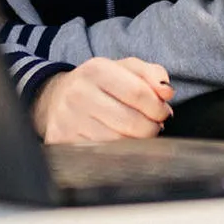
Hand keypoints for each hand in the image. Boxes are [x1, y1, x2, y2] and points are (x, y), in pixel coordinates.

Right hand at [31, 56, 174, 142]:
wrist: (55, 98)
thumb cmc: (99, 84)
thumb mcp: (125, 69)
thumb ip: (152, 74)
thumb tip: (167, 92)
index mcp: (96, 70)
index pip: (138, 92)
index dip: (158, 107)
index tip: (164, 112)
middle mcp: (78, 93)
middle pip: (130, 122)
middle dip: (151, 128)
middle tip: (155, 126)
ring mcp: (67, 118)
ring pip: (117, 143)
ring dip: (137, 142)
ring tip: (139, 134)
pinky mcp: (60, 140)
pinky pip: (101, 155)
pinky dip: (118, 153)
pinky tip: (121, 144)